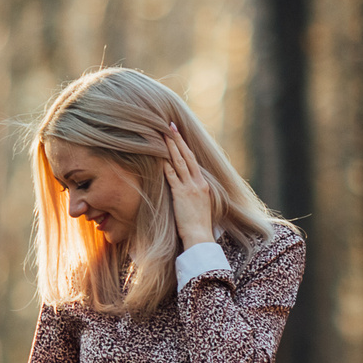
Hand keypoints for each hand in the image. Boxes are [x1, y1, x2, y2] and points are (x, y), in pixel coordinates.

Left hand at [162, 126, 217, 252]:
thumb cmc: (199, 226)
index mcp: (203, 185)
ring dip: (171, 147)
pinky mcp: (181, 194)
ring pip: (179, 162)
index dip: (185, 146)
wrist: (200, 236)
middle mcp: (198, 183)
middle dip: (178, 139)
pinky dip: (165, 165)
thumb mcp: (200, 206)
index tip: (178, 135)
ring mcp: (190, 188)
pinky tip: (158, 155)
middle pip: (187, 156)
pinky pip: (172, 176)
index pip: (193, 161)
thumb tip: (187, 190)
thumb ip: (195, 194)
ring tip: (163, 134)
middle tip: (170, 125)